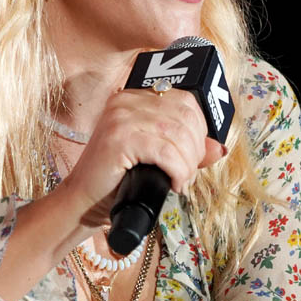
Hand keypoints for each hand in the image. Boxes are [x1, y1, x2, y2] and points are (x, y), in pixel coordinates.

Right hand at [60, 87, 225, 232]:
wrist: (82, 202)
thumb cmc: (116, 181)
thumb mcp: (156, 159)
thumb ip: (186, 149)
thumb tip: (218, 148)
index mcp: (134, 97)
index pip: (186, 100)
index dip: (200, 129)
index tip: (194, 155)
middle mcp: (126, 100)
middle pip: (186, 116)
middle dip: (195, 150)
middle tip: (186, 174)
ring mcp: (120, 117)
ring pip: (179, 135)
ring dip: (188, 164)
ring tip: (180, 181)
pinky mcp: (118, 139)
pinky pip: (166, 152)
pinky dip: (178, 171)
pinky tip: (173, 184)